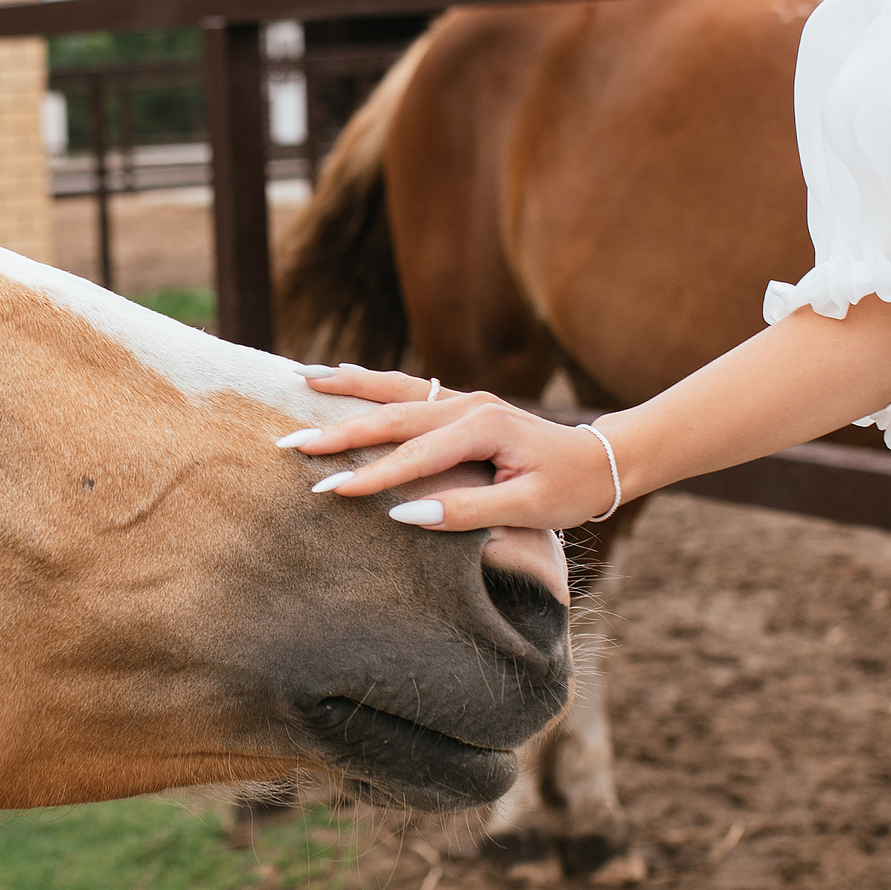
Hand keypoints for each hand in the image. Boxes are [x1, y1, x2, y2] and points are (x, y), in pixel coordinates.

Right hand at [280, 366, 617, 533]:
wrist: (599, 460)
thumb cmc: (567, 489)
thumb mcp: (527, 508)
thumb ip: (467, 511)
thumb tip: (405, 514)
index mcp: (483, 428)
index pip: (413, 457)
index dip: (369, 476)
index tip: (327, 490)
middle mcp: (468, 405)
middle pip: (392, 417)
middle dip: (338, 431)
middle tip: (290, 444)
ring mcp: (463, 400)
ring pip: (394, 390)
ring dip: (347, 388)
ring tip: (301, 380)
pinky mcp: (460, 404)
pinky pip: (406, 388)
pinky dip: (370, 382)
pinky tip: (340, 375)